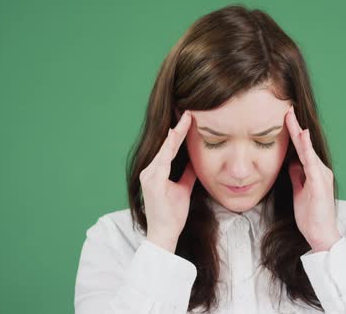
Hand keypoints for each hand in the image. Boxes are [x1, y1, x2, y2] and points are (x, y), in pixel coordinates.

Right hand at [139, 110, 196, 252]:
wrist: (164, 233)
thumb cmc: (172, 214)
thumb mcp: (183, 189)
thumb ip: (187, 174)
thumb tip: (195, 161)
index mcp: (156, 172)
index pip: (170, 148)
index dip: (180, 133)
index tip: (189, 119)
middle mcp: (150, 171)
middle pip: (166, 145)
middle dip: (178, 128)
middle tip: (189, 112)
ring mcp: (149, 176)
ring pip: (164, 149)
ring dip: (176, 134)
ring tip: (186, 119)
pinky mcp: (152, 182)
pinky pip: (162, 160)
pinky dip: (169, 147)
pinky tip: (175, 135)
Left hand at [285, 106, 340, 251]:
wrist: (321, 234)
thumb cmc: (310, 215)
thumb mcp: (300, 190)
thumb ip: (297, 175)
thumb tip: (291, 162)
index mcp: (314, 171)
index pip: (302, 148)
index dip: (293, 133)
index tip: (284, 117)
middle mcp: (320, 170)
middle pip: (305, 144)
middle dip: (295, 126)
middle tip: (287, 108)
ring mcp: (321, 175)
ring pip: (308, 150)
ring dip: (299, 133)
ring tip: (290, 116)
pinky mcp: (320, 183)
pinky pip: (311, 162)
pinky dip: (307, 148)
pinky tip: (303, 136)